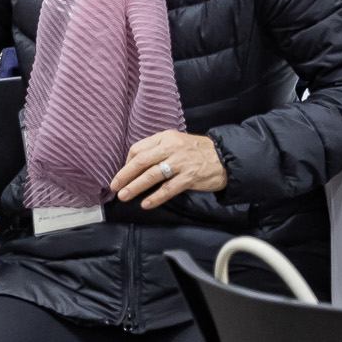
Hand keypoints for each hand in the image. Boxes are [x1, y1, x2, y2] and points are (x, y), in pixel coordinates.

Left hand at [110, 131, 228, 209]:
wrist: (226, 157)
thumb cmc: (199, 152)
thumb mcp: (177, 142)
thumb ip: (159, 150)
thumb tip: (136, 166)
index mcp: (166, 137)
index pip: (138, 149)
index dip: (126, 163)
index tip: (123, 175)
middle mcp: (172, 148)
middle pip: (141, 161)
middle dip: (124, 175)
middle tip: (115, 187)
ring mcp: (181, 162)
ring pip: (151, 175)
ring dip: (135, 187)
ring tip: (124, 196)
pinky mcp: (190, 177)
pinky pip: (168, 188)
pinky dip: (155, 197)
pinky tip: (146, 204)